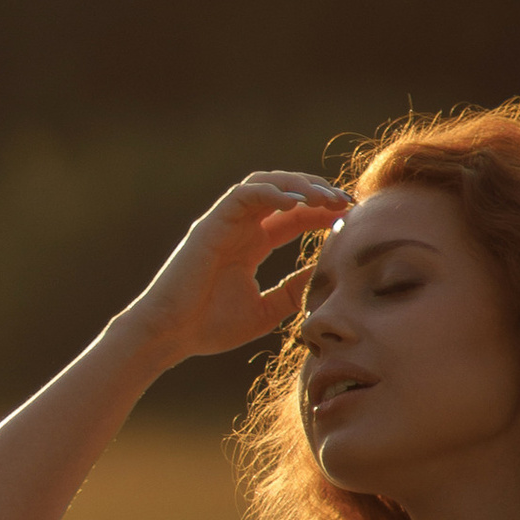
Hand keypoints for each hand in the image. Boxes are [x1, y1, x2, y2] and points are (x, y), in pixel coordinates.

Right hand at [115, 171, 348, 374]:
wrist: (169, 335)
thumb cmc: (209, 327)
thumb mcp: (266, 310)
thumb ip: (292, 290)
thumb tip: (323, 274)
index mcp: (251, 244)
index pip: (293, 216)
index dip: (322, 212)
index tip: (351, 217)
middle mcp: (239, 227)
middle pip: (285, 193)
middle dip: (317, 192)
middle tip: (347, 200)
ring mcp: (224, 222)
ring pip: (267, 183)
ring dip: (299, 185)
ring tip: (326, 197)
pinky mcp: (211, 223)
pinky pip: (244, 194)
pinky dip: (271, 192)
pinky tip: (297, 203)